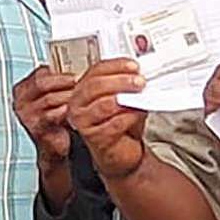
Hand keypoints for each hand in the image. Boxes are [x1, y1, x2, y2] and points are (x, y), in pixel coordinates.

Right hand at [65, 58, 150, 176]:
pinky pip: (114, 124)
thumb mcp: (124, 99)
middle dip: (120, 81)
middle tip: (139, 81)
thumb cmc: (121, 124)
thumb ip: (128, 86)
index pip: (95, 71)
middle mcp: (78, 104)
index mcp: (83, 89)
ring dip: (125, 99)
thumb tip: (139, 75)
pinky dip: (129, 117)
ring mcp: (84, 122)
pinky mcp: (95, 138)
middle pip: (95, 86)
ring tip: (140, 98)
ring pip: (103, 105)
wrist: (122, 153)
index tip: (133, 66)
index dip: (115, 66)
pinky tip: (137, 114)